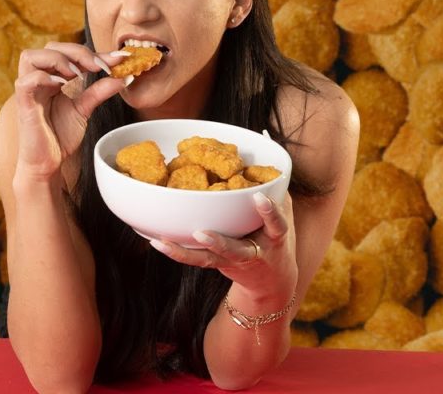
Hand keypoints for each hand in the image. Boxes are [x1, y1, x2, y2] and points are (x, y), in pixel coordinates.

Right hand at [13, 42, 129, 180]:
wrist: (48, 163)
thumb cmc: (60, 135)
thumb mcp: (84, 108)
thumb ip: (99, 91)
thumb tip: (123, 77)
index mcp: (51, 77)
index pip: (67, 52)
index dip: (93, 52)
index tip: (119, 58)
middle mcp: (38, 79)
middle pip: (50, 46)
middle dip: (77, 52)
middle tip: (99, 67)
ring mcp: (29, 91)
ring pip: (30, 56)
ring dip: (58, 59)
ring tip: (78, 74)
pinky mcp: (23, 105)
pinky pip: (25, 81)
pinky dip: (44, 77)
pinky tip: (62, 84)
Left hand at [150, 191, 298, 299]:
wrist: (272, 281)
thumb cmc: (275, 238)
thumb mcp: (286, 216)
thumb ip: (278, 193)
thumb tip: (267, 161)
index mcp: (274, 238)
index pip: (276, 225)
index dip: (269, 212)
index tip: (259, 197)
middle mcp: (252, 253)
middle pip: (235, 251)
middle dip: (220, 243)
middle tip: (201, 233)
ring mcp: (231, 261)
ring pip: (207, 260)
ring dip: (184, 253)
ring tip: (163, 242)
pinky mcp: (215, 264)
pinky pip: (195, 259)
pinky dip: (176, 251)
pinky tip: (157, 241)